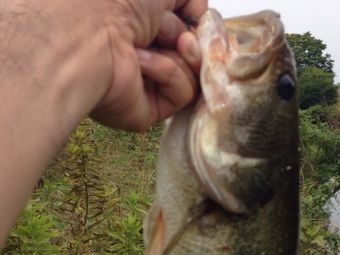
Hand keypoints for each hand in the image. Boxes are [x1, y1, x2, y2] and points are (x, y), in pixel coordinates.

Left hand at [91, 0, 207, 131]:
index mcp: (143, 26)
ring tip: (147, 44)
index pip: (188, 33)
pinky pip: (182, 94)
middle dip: (189, 41)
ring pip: (193, 75)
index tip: (200, 22)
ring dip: (178, 55)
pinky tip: (140, 63)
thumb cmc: (115, 0)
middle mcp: (145, 57)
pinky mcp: (151, 110)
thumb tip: (201, 15)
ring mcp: (147, 86)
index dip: (199, 30)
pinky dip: (167, 73)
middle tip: (171, 34)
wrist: (89, 30)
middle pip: (194, 56)